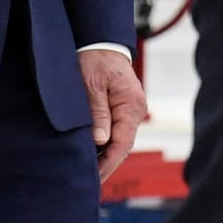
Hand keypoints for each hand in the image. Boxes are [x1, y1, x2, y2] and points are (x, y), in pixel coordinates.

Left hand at [79, 48, 145, 181]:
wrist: (99, 39)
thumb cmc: (94, 58)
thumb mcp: (91, 83)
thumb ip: (98, 111)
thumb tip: (101, 140)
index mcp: (131, 105)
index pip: (122, 144)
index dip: (108, 163)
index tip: (93, 178)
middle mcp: (135, 110)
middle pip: (122, 146)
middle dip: (106, 164)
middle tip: (87, 182)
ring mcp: (130, 109)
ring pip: (119, 140)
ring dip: (104, 155)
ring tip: (87, 172)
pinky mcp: (122, 107)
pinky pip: (116, 130)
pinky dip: (104, 143)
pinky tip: (91, 153)